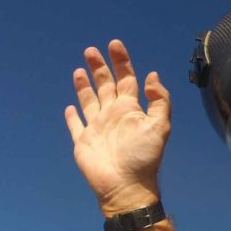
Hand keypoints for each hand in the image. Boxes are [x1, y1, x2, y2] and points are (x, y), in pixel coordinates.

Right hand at [64, 39, 170, 214]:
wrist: (126, 186)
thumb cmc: (144, 158)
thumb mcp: (159, 126)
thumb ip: (159, 101)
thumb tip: (152, 76)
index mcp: (130, 110)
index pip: (126, 79)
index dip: (122, 61)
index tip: (115, 44)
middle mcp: (113, 116)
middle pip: (105, 85)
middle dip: (99, 67)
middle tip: (91, 50)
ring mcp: (97, 128)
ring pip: (89, 101)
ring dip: (84, 86)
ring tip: (80, 69)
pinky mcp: (83, 142)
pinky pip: (76, 126)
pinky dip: (72, 116)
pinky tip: (70, 107)